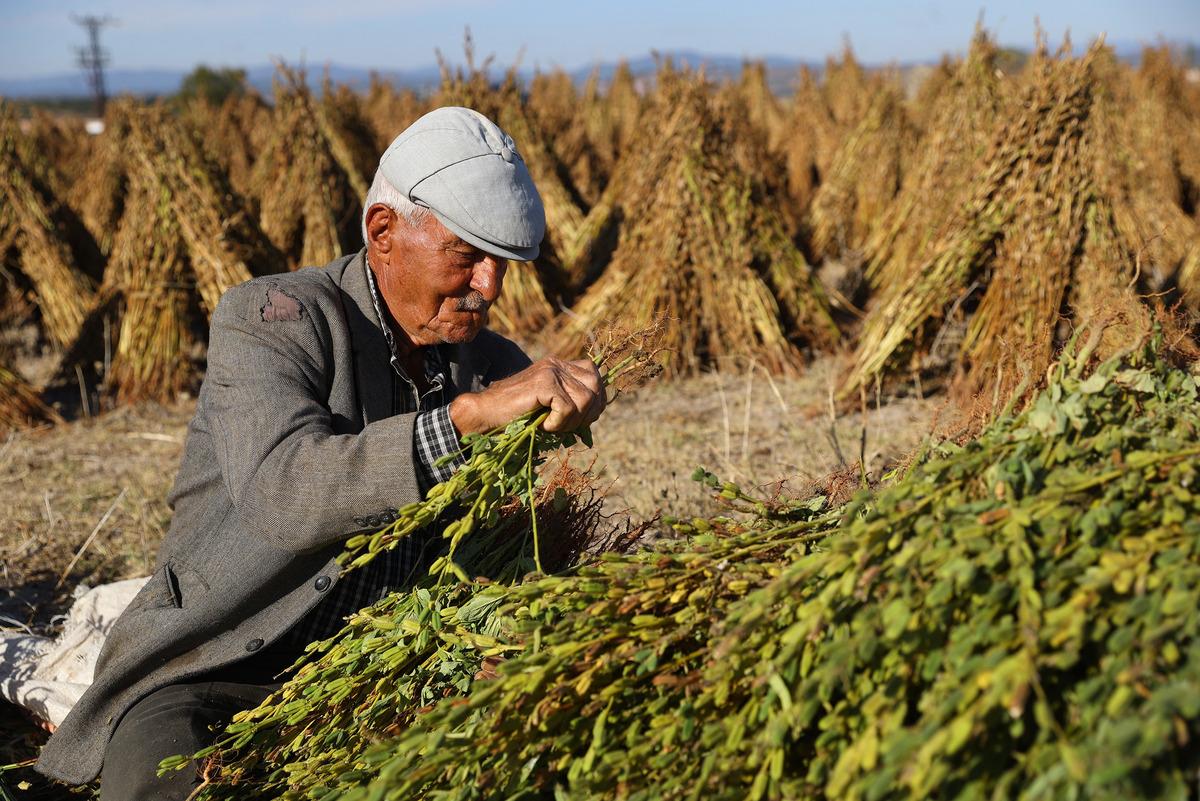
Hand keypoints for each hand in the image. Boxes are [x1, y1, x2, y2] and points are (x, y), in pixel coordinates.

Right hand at [449, 357, 605, 434]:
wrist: (486, 413)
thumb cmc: (517, 415)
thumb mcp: (550, 405)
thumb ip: (572, 402)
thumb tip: (598, 410)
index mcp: (560, 366)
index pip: (595, 376)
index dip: (596, 400)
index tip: (582, 419)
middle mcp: (557, 364)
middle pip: (595, 386)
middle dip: (589, 412)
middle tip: (568, 426)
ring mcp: (550, 371)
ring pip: (585, 400)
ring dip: (572, 421)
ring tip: (552, 426)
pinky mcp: (544, 383)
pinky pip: (568, 408)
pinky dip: (558, 423)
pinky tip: (543, 425)